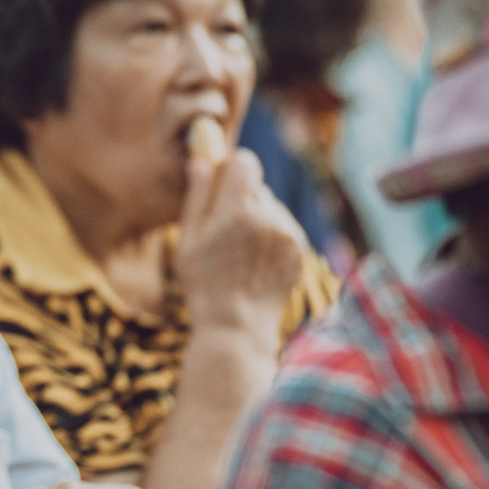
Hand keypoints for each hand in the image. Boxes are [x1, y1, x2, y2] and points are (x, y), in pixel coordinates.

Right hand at [173, 146, 308, 350]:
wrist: (238, 327)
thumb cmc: (204, 284)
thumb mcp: (188, 240)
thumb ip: (197, 196)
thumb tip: (202, 162)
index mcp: (236, 210)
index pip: (246, 162)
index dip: (233, 169)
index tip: (223, 183)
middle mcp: (268, 217)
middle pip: (257, 187)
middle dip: (241, 199)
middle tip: (225, 231)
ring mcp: (288, 233)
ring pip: (271, 208)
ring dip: (257, 219)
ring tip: (241, 254)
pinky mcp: (300, 248)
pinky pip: (283, 227)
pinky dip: (271, 238)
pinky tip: (256, 263)